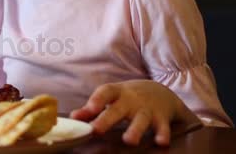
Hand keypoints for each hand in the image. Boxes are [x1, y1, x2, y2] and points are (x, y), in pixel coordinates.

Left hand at [69, 80, 199, 145]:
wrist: (160, 92)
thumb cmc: (128, 98)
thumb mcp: (111, 98)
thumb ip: (92, 108)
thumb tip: (72, 118)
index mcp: (117, 93)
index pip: (105, 92)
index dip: (96, 100)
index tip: (88, 109)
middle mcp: (131, 100)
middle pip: (118, 109)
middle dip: (107, 119)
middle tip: (96, 130)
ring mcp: (147, 109)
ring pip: (141, 119)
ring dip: (135, 129)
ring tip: (129, 141)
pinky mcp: (161, 118)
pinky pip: (163, 127)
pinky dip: (163, 134)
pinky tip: (161, 142)